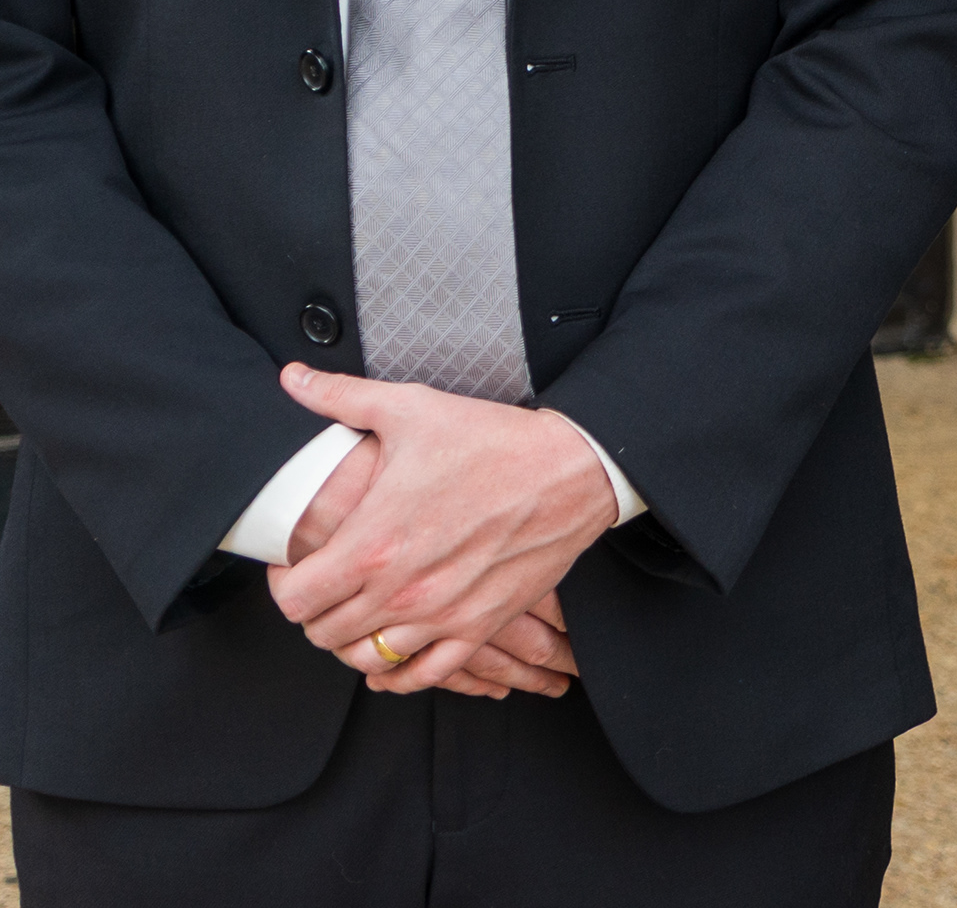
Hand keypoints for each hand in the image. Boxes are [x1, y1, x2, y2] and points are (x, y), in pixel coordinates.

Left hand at [266, 366, 619, 696]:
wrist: (575, 467)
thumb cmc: (494, 439)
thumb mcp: (413, 408)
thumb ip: (341, 397)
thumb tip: (290, 379)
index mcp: (374, 544)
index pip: (294, 600)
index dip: (284, 583)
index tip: (296, 564)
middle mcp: (402, 590)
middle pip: (322, 634)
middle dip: (316, 610)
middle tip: (328, 582)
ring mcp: (441, 615)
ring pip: (366, 658)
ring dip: (353, 639)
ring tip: (359, 610)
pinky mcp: (479, 626)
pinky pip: (423, 675)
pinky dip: (399, 671)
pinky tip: (393, 652)